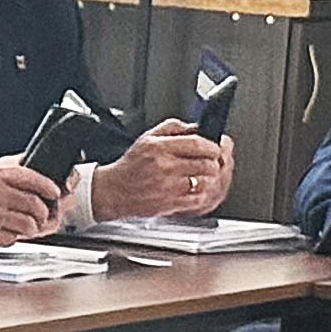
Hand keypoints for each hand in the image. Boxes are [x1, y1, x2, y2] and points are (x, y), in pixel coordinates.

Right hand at [87, 121, 233, 221]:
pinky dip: (202, 193)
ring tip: (205, 175)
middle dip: (215, 162)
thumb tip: (197, 127)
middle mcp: (165, 167)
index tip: (216, 147)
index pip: (197, 144)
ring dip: (210, 178)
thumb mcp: (147, 137)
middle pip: (206, 164)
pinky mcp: (170, 203)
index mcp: (159, 147)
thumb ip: (173, 127)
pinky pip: (198, 199)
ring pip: (205, 182)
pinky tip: (197, 188)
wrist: (114, 191)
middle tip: (213, 161)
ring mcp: (168, 187)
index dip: (213, 146)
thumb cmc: (131, 166)